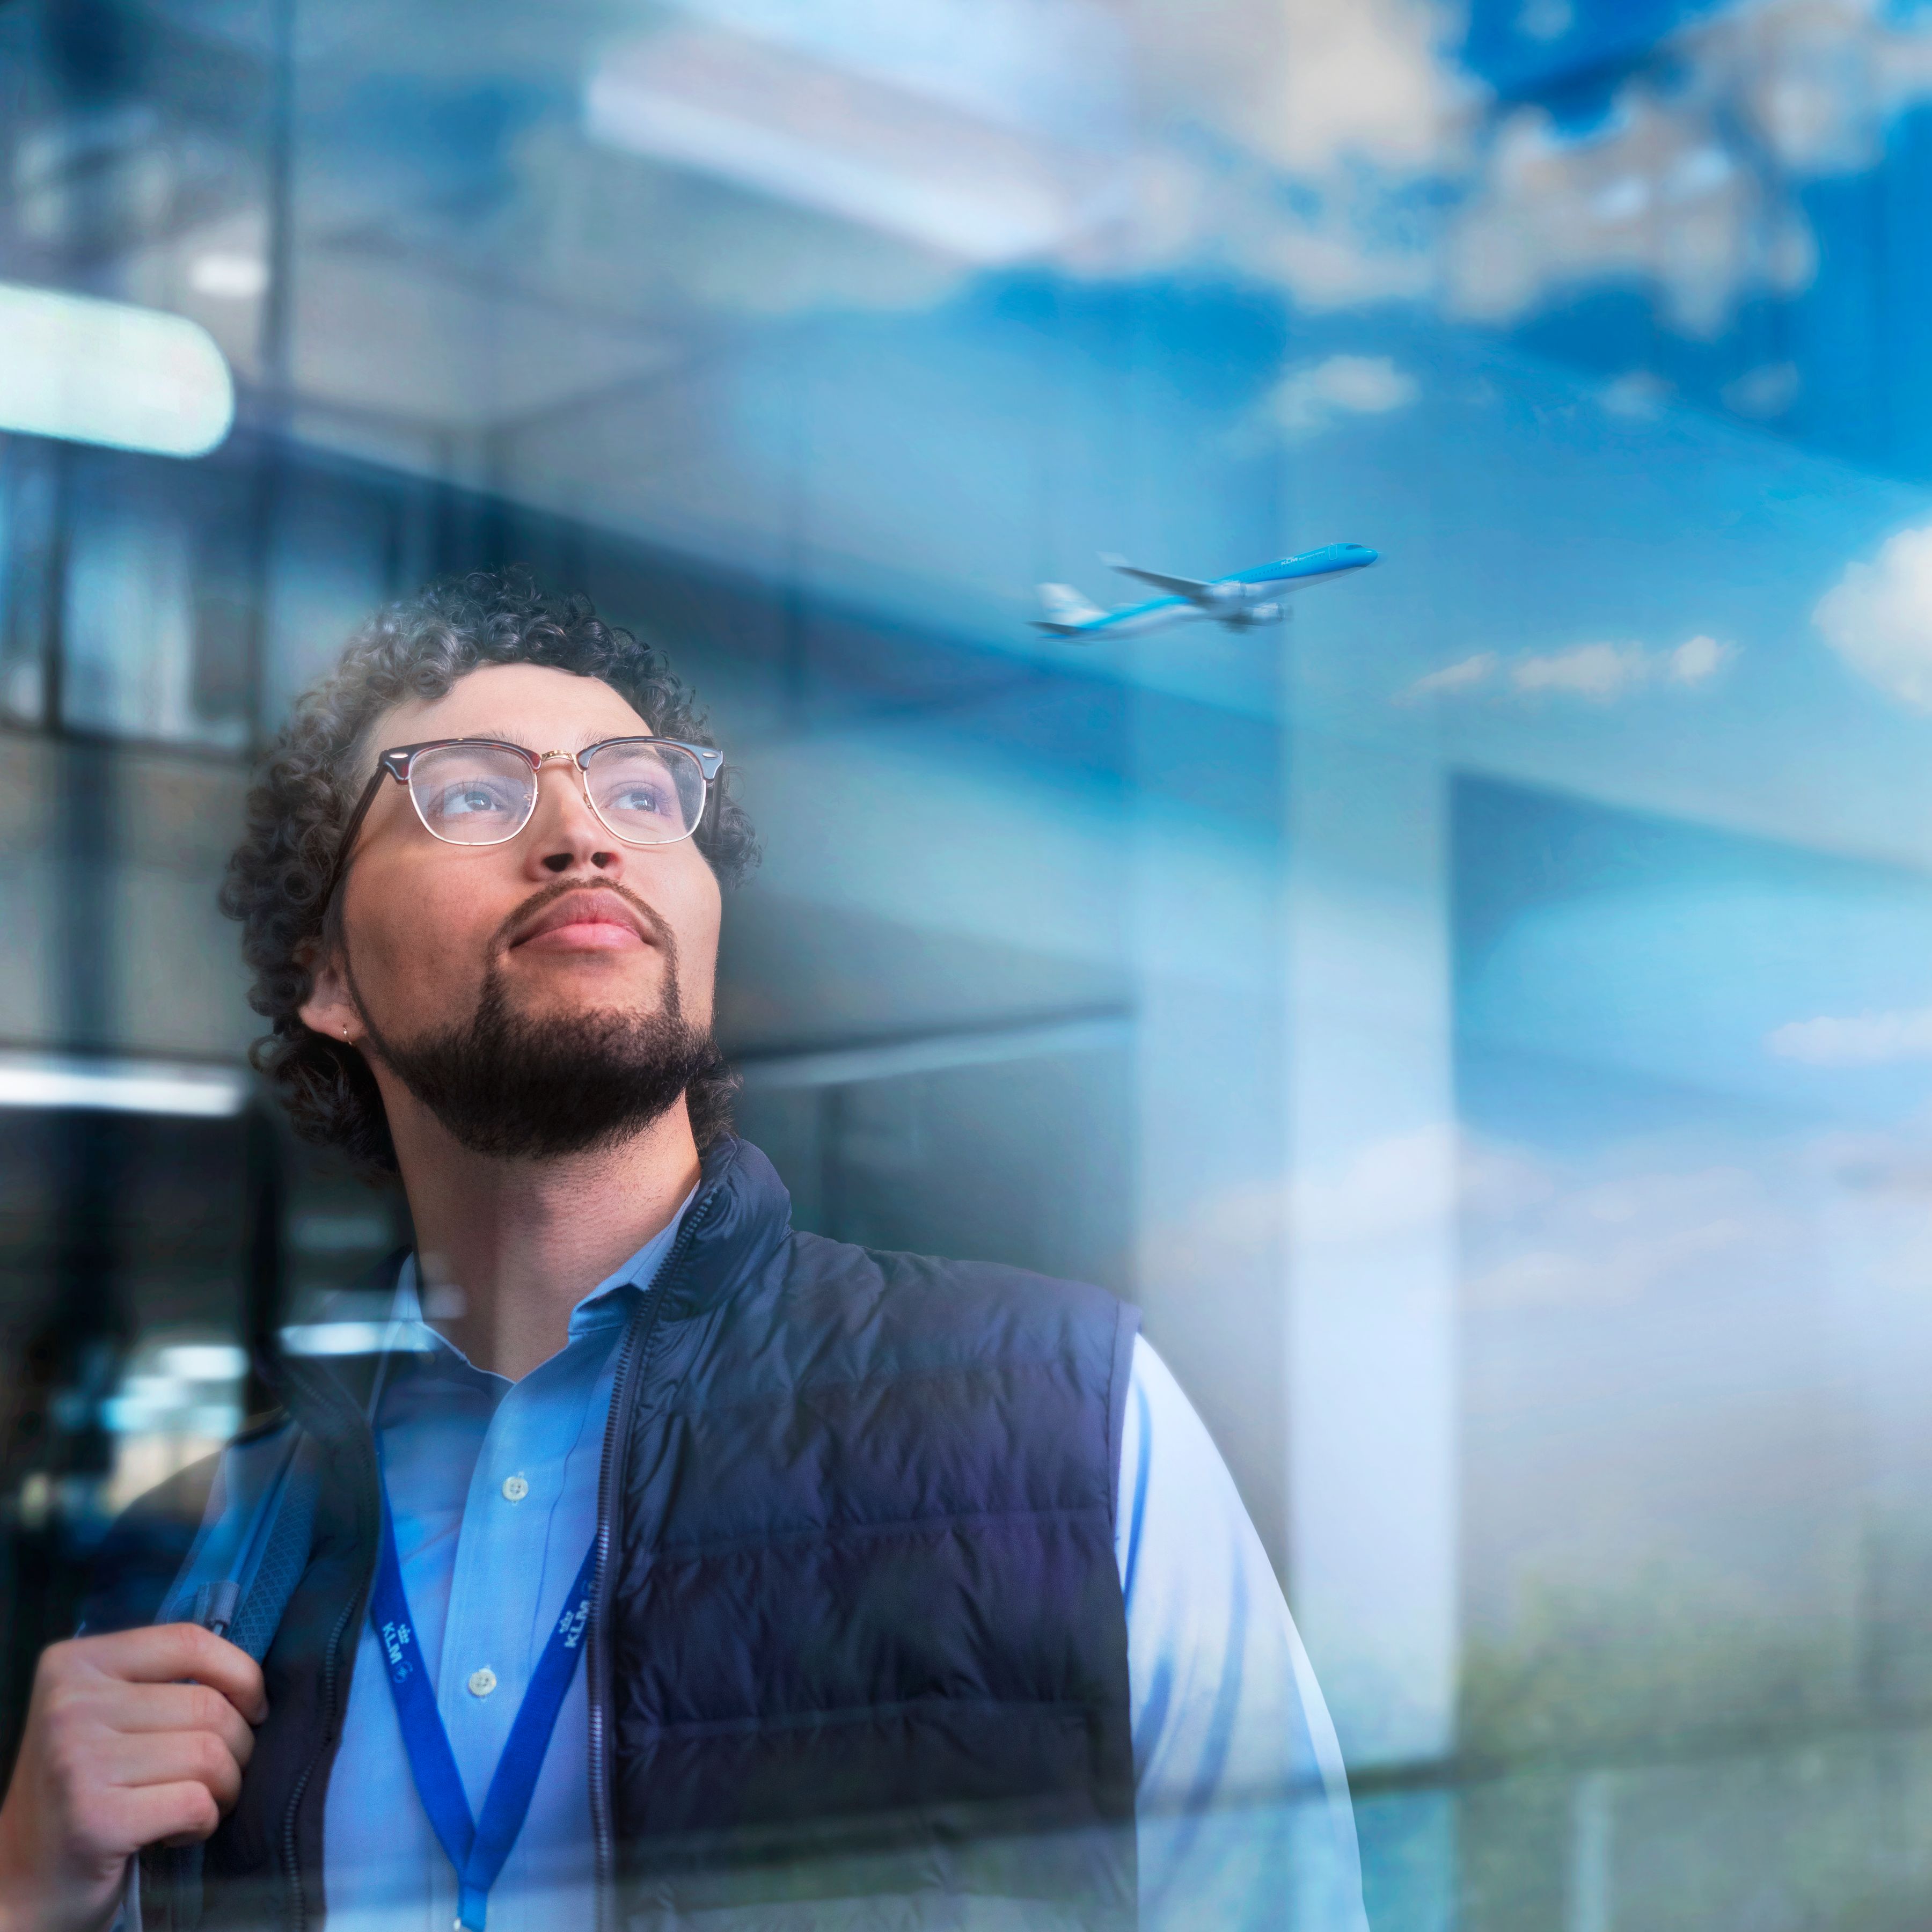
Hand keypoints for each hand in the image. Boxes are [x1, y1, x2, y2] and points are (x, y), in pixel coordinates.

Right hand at [0, 1625, 266, 1931]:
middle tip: (219, 1777)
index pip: (189, 1642)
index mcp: (74, 1664)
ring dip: (224, 1789)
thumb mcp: (107, 1716)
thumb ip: (162, 1683)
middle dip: (238, 1747)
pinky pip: (195, 1804)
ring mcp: (77, 1762)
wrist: (21, 1881)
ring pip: (210, 1756)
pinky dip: (203, 1823)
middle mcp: (69, 1705)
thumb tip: (252, 1680)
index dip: (242, 1675)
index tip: (255, 1709)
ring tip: (195, 1804)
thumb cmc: (85, 1790)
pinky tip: (175, 1833)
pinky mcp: (93, 1820)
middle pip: (209, 1706)